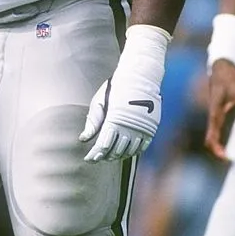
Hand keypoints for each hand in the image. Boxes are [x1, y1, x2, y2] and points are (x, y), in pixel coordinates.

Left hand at [79, 24, 169, 162]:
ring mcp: (141, 129)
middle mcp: (129, 127)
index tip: (88, 158)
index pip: (103, 145)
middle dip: (104, 156)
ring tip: (109, 156)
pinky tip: (124, 152)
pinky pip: (140, 148)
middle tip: (97, 157)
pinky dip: (131, 152)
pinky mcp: (150, 129)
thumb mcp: (99, 101)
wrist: (139, 77)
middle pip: (115, 151)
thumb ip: (93, 122)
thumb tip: (83, 139)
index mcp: (114, 120)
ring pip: (128, 152)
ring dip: (117, 156)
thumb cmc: (115, 88)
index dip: (95, 154)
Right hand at [205, 58, 234, 160]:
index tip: (226, 158)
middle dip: (220, 150)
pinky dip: (229, 135)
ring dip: (224, 143)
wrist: (222, 66)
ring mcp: (218, 114)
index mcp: (215, 113)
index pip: (211, 136)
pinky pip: (223, 127)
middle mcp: (215, 116)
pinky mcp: (223, 111)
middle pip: (213, 138)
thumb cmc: (227, 78)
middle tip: (233, 160)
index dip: (217, 149)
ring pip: (218, 134)